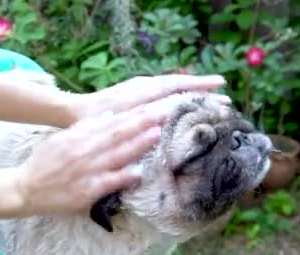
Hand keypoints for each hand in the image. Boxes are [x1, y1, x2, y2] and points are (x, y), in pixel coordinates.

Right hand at [15, 105, 166, 215]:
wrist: (24, 188)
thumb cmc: (45, 163)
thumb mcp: (61, 139)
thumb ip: (85, 129)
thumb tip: (109, 115)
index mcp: (77, 135)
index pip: (111, 122)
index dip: (134, 114)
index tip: (154, 105)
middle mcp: (83, 150)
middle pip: (117, 133)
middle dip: (143, 122)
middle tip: (165, 112)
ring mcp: (86, 170)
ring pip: (116, 155)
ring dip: (138, 144)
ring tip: (157, 134)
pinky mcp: (86, 191)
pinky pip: (109, 182)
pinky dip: (124, 176)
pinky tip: (139, 171)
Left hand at [72, 74, 229, 119]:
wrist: (73, 111)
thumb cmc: (93, 121)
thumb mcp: (116, 124)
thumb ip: (139, 123)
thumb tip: (164, 121)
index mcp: (141, 96)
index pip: (178, 93)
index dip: (200, 95)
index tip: (222, 96)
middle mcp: (143, 87)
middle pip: (179, 85)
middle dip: (203, 88)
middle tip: (226, 93)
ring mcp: (139, 87)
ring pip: (172, 84)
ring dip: (193, 86)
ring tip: (213, 90)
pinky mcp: (135, 90)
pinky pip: (161, 86)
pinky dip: (177, 88)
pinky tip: (186, 94)